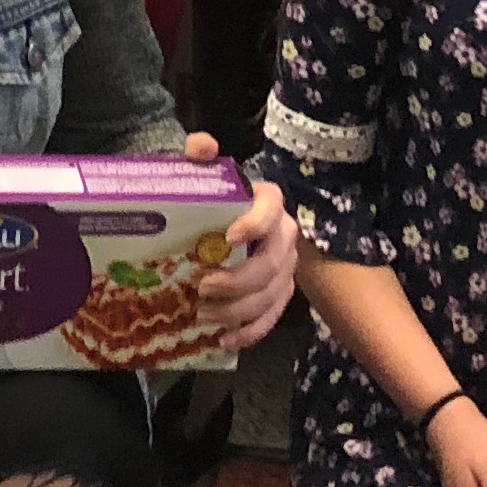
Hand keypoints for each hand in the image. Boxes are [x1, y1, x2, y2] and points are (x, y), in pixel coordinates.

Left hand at [183, 128, 296, 347]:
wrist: (233, 222)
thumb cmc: (216, 199)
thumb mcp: (206, 174)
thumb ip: (202, 156)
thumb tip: (200, 145)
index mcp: (268, 203)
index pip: (270, 211)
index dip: (255, 224)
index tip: (229, 238)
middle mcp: (284, 236)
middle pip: (270, 265)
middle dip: (238, 281)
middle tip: (202, 286)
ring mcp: (285, 269)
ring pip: (271, 297)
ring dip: (237, 311)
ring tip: (203, 314)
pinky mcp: (279, 294)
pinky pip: (271, 318)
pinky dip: (249, 333)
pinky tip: (223, 340)